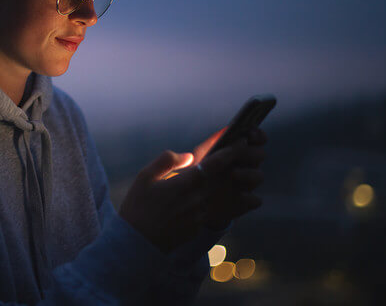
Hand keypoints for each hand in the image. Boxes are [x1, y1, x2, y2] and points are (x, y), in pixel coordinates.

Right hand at [118, 128, 266, 252]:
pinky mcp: (200, 225)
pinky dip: (237, 203)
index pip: (215, 164)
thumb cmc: (137, 207)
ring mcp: (201, 214)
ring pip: (229, 195)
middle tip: (249, 152)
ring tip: (246, 173)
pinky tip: (247, 198)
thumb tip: (189, 156)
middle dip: (240, 163)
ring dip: (241, 183)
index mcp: (184, 183)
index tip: (240, 141)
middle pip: (227, 178)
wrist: (136, 243)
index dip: (230, 151)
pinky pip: (224, 211)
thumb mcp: (144, 177)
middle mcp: (198, 199)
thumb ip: (167, 161)